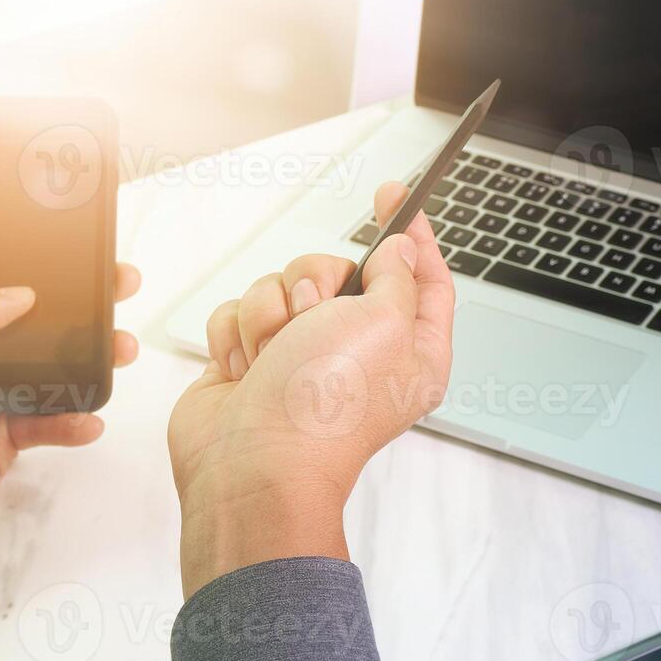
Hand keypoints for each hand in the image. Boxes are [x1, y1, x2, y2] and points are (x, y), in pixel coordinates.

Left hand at [0, 231, 139, 528]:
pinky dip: (73, 423)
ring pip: (52, 368)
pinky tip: (86, 419)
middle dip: (78, 303)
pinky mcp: (3, 432)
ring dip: (92, 361)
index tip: (57, 243)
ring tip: (119, 352)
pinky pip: (50, 422)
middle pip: (31, 317)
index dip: (14, 255)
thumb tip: (17, 293)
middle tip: (115, 287)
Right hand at [168, 182, 454, 596]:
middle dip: (316, 281)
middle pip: (341, 272)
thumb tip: (401, 249)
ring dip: (271, 311)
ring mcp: (303, 358)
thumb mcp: (386, 321)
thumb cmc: (324, 404)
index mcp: (412, 350)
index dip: (410, 235)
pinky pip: (241, 312)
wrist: (252, 463)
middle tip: (312, 314)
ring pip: (283, 287)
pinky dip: (237, 334)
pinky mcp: (254, 362)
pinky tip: (245, 369)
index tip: (393, 197)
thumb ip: (398, 276)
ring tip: (273, 353)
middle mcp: (360, 353)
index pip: (424, 279)